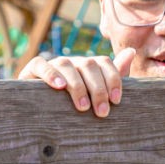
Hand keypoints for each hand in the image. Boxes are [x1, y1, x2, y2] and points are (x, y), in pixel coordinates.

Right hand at [18, 48, 134, 116]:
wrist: (39, 108)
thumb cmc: (73, 103)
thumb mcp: (94, 93)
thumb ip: (113, 75)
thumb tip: (131, 51)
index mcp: (88, 66)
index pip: (104, 62)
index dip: (113, 79)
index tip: (117, 100)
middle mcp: (72, 62)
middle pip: (88, 65)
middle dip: (98, 89)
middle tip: (102, 112)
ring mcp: (53, 64)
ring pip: (67, 65)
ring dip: (77, 86)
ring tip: (83, 107)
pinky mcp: (33, 70)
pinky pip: (41, 64)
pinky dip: (50, 74)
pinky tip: (59, 86)